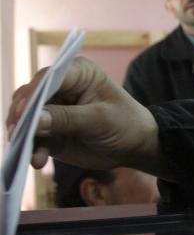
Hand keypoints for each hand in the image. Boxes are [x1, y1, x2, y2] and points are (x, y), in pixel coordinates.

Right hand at [6, 56, 168, 177]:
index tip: (21, 112)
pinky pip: (34, 139)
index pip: (48, 78)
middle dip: (22, 117)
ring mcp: (53, 110)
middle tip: (16, 134)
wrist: (135, 147)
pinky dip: (33, 149)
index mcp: (78, 73)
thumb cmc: (126, 124)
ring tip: (25, 152)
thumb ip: (67, 119)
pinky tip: (38, 162)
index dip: (33, 94)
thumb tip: (33, 120)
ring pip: (26, 119)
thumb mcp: (100, 120)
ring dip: (24, 136)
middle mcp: (61, 87)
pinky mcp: (50, 131)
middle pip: (31, 97)